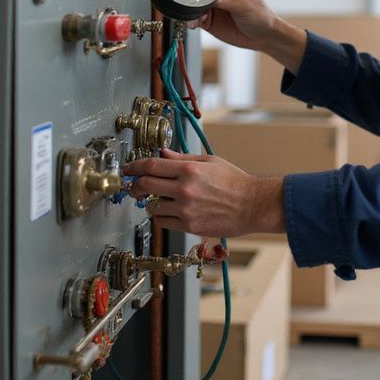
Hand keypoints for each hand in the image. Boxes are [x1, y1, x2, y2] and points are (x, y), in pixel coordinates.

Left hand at [123, 148, 285, 235]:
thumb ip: (182, 159)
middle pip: (146, 185)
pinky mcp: (189, 226)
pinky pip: (163, 222)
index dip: (134, 166)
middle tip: (133, 185)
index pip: (151, 166)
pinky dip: (161, 216)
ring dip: (150, 202)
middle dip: (135, 185)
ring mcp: (186, 209)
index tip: (128, 168)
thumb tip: (163, 154)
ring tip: (158, 199)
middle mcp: (185, 189)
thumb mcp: (209, 161)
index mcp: (189, 170)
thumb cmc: (234, 182)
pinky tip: (169, 210)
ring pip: (152, 206)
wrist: (252, 205)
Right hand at [193, 0, 305, 72]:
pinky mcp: (210, 18)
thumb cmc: (260, 16)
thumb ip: (225, 1)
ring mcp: (215, 3)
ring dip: (190, 2)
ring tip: (189, 6)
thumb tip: (207, 1)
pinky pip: (196, 16)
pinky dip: (192, 18)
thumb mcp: (244, 5)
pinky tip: (193, 21)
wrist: (262, 37)